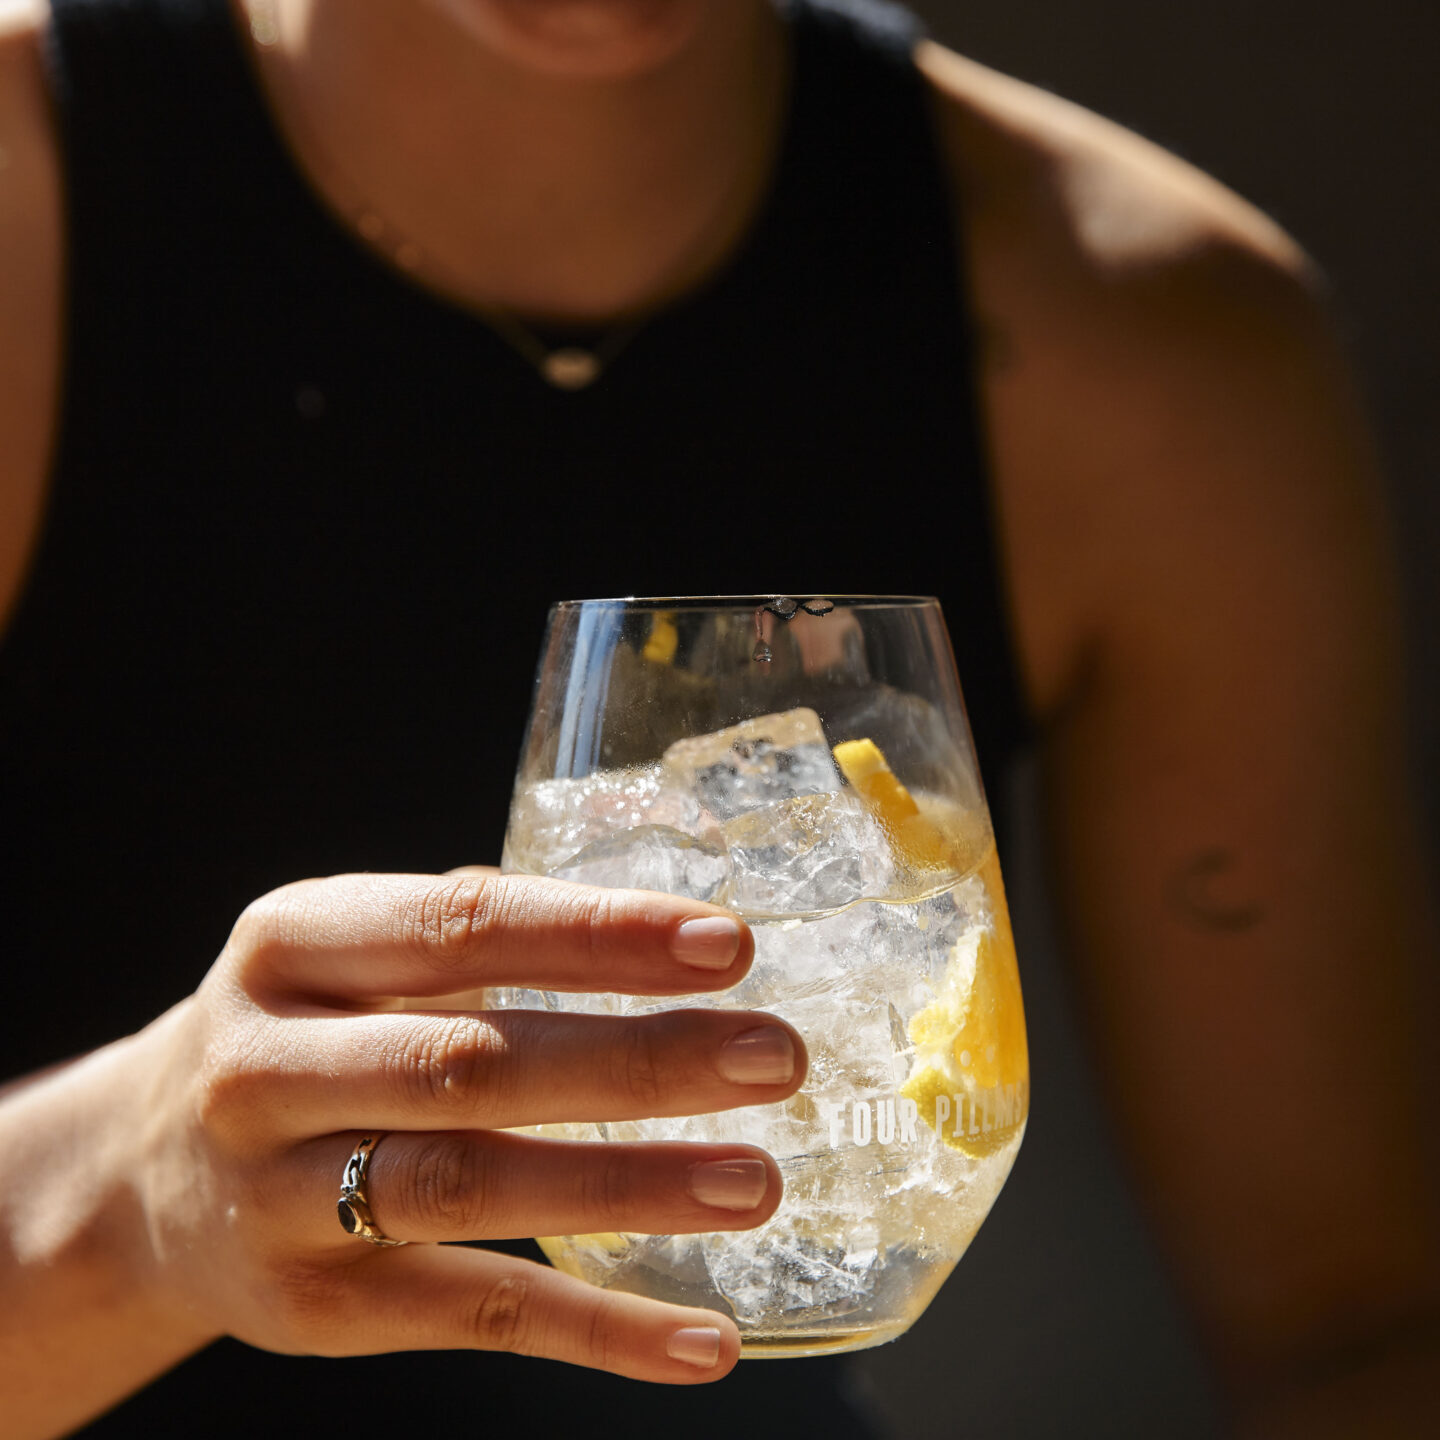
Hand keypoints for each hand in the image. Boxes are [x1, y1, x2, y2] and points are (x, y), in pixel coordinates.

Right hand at [132, 869, 803, 1382]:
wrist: (144, 1171)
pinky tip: (702, 1336)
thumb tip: (674, 933)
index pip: (462, 927)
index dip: (599, 936)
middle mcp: (270, 1065)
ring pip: (472, 1188)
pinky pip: (468, 1314)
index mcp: (294, 943)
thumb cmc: (305, 1029)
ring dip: (628, 1189)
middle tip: (774, 1057)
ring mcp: (280, 1196)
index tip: (728, 944)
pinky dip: (596, 1332)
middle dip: (638, 1060)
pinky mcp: (313, 1309)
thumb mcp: (349, 952)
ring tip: (756, 1182)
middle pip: (474, 1065)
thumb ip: (480, 932)